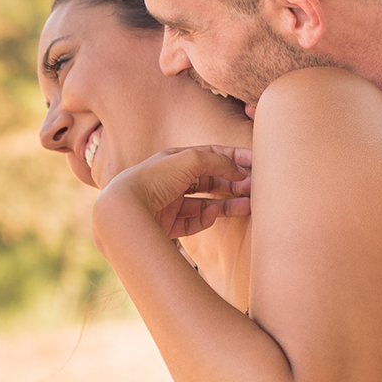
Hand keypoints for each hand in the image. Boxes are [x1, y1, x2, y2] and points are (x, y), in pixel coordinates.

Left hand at [97, 145, 251, 240]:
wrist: (124, 208)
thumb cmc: (154, 178)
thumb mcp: (189, 160)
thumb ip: (217, 161)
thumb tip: (238, 170)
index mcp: (175, 160)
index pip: (210, 155)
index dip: (233, 157)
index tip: (256, 161)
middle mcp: (171, 181)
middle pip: (210, 181)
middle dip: (233, 183)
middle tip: (255, 188)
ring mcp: (169, 204)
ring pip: (205, 204)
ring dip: (228, 204)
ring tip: (249, 206)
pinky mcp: (166, 225)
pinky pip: (192, 223)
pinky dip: (206, 219)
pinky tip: (214, 214)